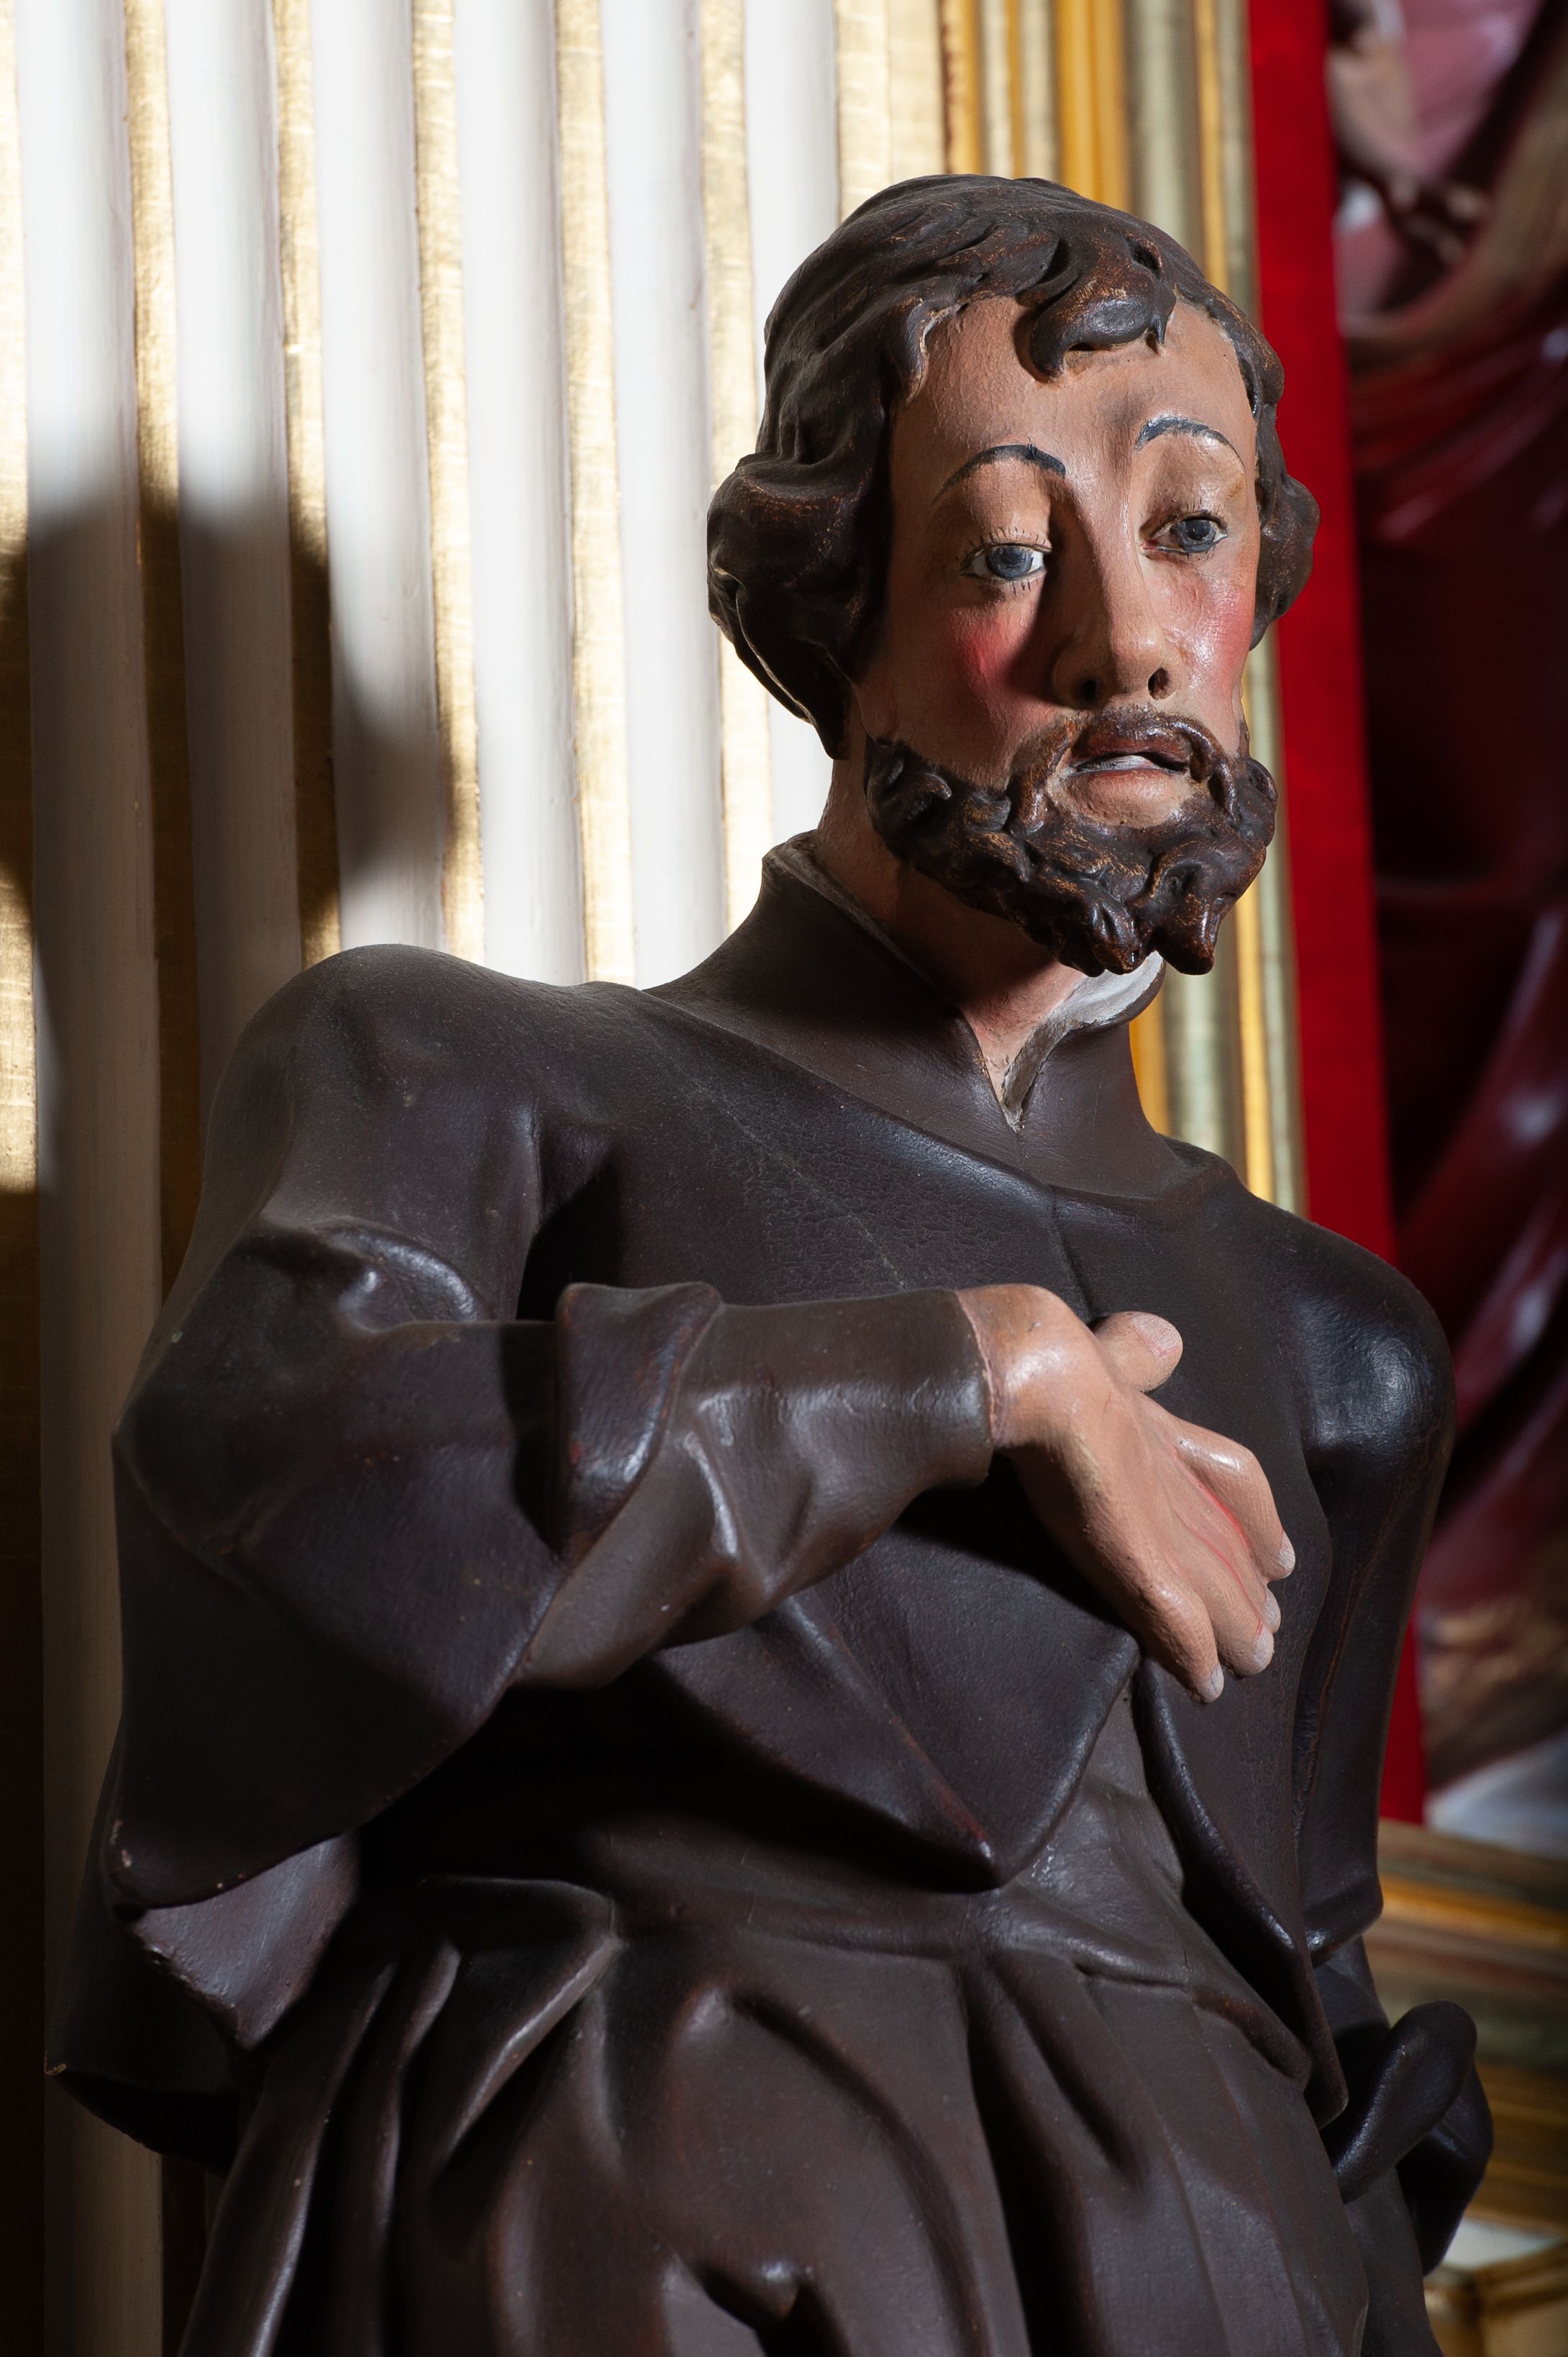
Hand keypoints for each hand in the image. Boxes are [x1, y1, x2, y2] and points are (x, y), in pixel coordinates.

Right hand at [959, 1284, 1292, 1702]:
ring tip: (1252, 1664)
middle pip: (1228, 1541)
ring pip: (1213, 1586)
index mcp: (1158, 1426)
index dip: (1258, 1519)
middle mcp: (1172, 1476)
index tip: (1278, 1557)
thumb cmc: (1042, 1350)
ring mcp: (1157, 1517)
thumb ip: (1133, 1352)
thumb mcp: (1102, 1347)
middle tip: (1267, 1628)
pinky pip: (1174, 1615)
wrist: (1029, 1368)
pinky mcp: (1135, 1554)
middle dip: (1247, 1587)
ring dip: (1233, 1630)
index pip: (1230, 1477)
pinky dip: (1192, 1652)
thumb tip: (1165, 1339)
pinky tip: (1206, 1685)